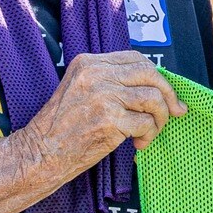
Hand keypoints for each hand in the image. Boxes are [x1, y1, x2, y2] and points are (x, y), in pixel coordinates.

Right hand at [22, 51, 186, 170]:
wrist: (38, 153)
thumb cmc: (61, 128)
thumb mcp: (80, 90)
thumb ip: (110, 82)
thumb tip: (154, 86)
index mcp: (88, 63)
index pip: (136, 58)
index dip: (156, 76)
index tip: (165, 93)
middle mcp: (96, 74)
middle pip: (150, 73)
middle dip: (168, 94)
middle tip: (174, 112)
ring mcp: (103, 95)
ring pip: (153, 98)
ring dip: (160, 119)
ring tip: (149, 134)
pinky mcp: (109, 119)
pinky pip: (146, 123)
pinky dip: (148, 135)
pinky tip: (137, 144)